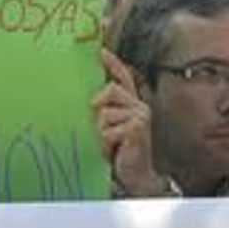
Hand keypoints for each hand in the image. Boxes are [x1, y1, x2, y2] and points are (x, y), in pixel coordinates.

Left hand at [91, 49, 170, 195]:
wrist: (134, 175)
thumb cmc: (118, 151)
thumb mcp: (107, 128)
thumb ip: (101, 111)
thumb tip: (88, 100)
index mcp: (131, 103)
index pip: (123, 77)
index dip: (113, 63)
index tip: (100, 51)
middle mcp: (139, 105)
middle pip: (109, 90)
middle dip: (98, 111)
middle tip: (104, 132)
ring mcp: (140, 115)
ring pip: (104, 113)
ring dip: (101, 132)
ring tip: (111, 144)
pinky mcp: (137, 127)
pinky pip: (107, 129)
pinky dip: (105, 142)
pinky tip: (115, 149)